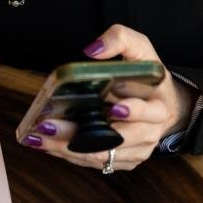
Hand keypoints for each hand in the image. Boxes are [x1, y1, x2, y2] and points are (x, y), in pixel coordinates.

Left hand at [20, 24, 196, 170]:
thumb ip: (121, 39)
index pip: (147, 112)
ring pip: (102, 156)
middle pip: (116, 141)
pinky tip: (47, 144)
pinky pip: (96, 162)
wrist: (163, 103)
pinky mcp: (124, 161)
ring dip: (67, 149)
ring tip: (39, 136)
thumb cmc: (148, 75)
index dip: (132, 111)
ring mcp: (137, 151)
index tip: (113, 107)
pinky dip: (70, 156)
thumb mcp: (140, 49)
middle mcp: (150, 133)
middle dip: (81, 136)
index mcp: (158, 107)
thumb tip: (93, 49)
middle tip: (51, 126)